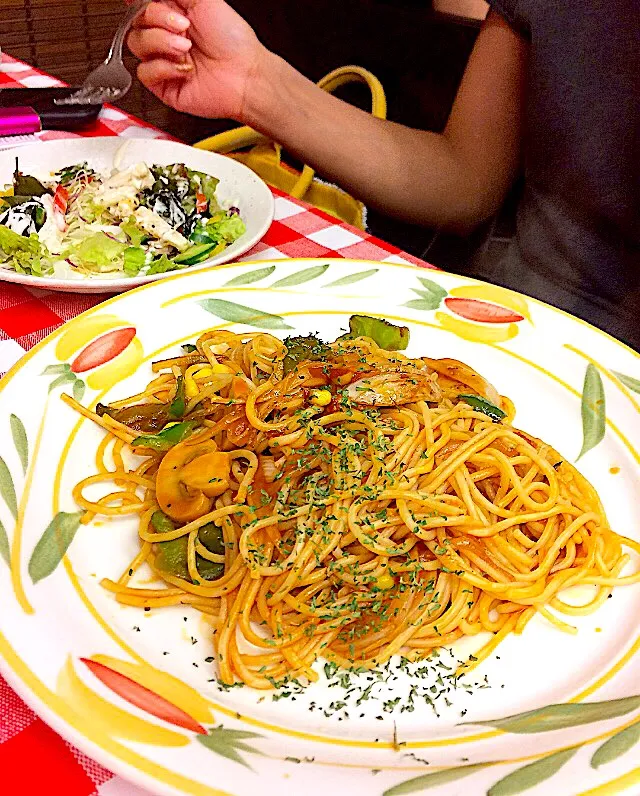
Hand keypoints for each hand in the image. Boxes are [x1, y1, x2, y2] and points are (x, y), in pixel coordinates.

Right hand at [127, 0, 264, 119]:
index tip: (148, 0)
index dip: (141, 2)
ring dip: (161, 43)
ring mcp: (164, 60)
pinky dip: (163, 67)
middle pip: (136, 21)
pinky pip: (144, 72)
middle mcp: (167, 36)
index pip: (142, 3)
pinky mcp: (163, 84)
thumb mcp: (204, 0)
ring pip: (136, 44)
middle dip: (157, 19)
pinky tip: (184, 68)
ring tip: (185, 48)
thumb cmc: (233, 41)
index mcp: (174, 14)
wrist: (244, 77)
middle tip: (183, 28)